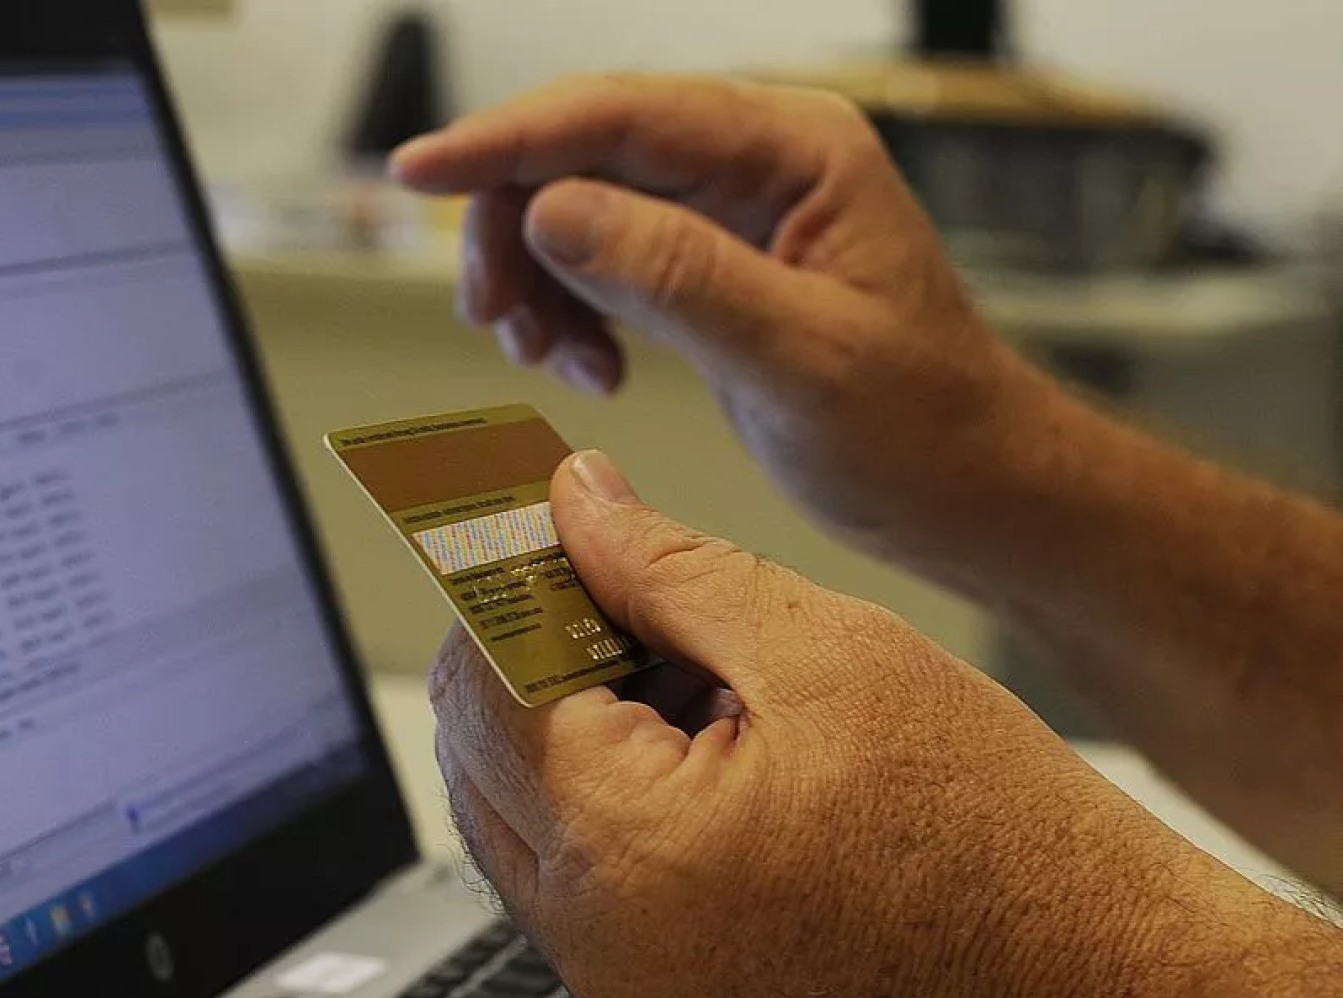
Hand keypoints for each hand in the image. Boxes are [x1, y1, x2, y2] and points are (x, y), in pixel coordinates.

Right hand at [391, 74, 1044, 560]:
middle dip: (515, 230)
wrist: (973, 489)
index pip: (619, 115)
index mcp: (793, 151)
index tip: (417, 171)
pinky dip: (568, 312)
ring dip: (536, 279)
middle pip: (580, 153)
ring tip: (550, 361)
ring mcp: (727, 212)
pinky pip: (599, 259)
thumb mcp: (799, 359)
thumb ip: (678, 278)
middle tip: (498, 324)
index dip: (506, 141)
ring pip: (576, 207)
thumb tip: (555, 212)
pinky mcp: (707, 266)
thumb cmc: (923, 428)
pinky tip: (590, 371)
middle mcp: (754, 162)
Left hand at [432, 450, 1244, 997]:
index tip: (551, 523)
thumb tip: (573, 501)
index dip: (513, 581)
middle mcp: (594, 948)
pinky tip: (721, 760)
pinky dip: (617, 814)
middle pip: (482, 758)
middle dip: (536, 654)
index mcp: (619, 848)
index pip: (482, 679)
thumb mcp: (831, 653)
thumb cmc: (1007, 842)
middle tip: (632, 588)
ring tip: (704, 679)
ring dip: (575, 734)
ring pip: (525, 828)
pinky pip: (587, 898)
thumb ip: (669, 567)